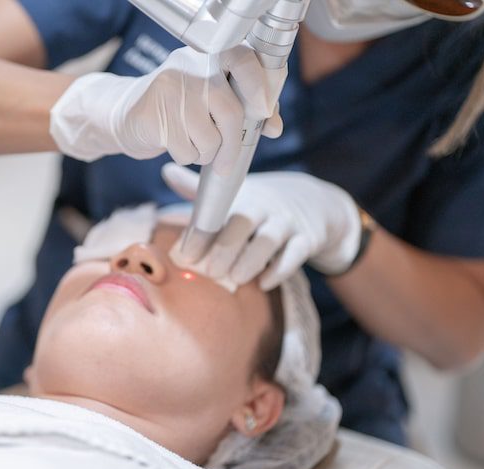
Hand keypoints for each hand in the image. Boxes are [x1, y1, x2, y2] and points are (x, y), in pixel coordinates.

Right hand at [50, 45, 282, 176]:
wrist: (123, 113)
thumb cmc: (175, 108)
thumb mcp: (209, 97)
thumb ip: (243, 105)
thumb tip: (273, 126)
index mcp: (210, 56)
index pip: (244, 61)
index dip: (260, 87)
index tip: (265, 113)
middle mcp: (191, 67)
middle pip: (230, 113)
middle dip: (232, 147)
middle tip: (225, 164)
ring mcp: (171, 89)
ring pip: (209, 139)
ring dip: (204, 154)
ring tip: (190, 143)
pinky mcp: (153, 114)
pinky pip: (186, 150)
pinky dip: (185, 156)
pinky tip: (173, 142)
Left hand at [161, 163, 361, 289]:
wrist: (316, 203)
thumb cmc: (262, 204)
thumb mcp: (236, 193)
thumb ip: (200, 189)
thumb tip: (166, 170)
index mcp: (243, 197)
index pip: (219, 211)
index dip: (201, 232)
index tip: (185, 253)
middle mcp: (265, 208)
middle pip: (244, 223)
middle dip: (226, 247)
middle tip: (210, 270)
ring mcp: (288, 223)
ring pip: (269, 240)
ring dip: (252, 260)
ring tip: (235, 278)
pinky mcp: (308, 239)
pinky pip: (296, 255)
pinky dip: (281, 269)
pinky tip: (264, 283)